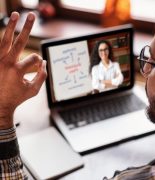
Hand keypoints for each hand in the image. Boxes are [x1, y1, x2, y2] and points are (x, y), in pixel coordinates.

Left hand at [0, 12, 46, 128]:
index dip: (39, 62)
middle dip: (27, 27)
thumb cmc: (17, 98)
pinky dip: (2, 39)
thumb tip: (43, 63)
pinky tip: (6, 30)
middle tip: (31, 15)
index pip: (34, 58)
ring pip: (5, 39)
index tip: (39, 67)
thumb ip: (42, 76)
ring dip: (10, 26)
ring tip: (15, 14)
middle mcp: (7, 63)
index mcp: (18, 71)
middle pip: (20, 41)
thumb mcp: (34, 90)